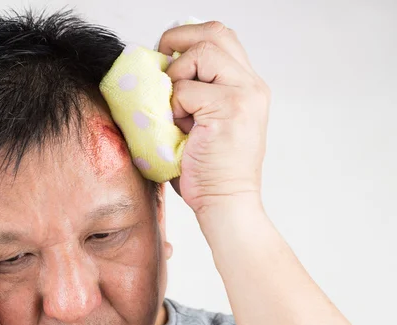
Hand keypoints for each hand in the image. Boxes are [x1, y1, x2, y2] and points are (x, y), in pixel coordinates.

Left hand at [160, 21, 270, 216]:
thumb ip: (197, 92)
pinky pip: (185, 89)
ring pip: (201, 53)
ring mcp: (245, 94)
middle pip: (215, 32)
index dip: (188, 40)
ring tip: (177, 110)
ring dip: (177, 77)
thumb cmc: (209, 170)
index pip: (221, 38)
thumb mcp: (206, 122)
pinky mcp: (230, 108)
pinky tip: (180, 129)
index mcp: (248, 86)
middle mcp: (252, 85)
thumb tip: (162, 67)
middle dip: (178, 40)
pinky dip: (174, 106)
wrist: (226, 202)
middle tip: (162, 65)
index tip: (167, 61)